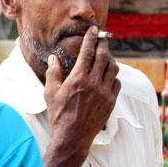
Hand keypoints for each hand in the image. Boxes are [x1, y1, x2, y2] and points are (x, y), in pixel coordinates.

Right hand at [44, 26, 120, 154]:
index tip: (94, 30)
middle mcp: (93, 83)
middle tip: (102, 38)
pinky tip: (108, 76)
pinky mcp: (111, 102)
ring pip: (113, 68)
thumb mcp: (50, 93)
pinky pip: (117, 83)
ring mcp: (104, 92)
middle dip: (103, 44)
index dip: (91, 38)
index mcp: (78, 78)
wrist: (72, 136)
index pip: (87, 52)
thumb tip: (53, 58)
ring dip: (110, 59)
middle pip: (103, 56)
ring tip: (105, 56)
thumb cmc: (59, 115)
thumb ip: (53, 73)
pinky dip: (114, 76)